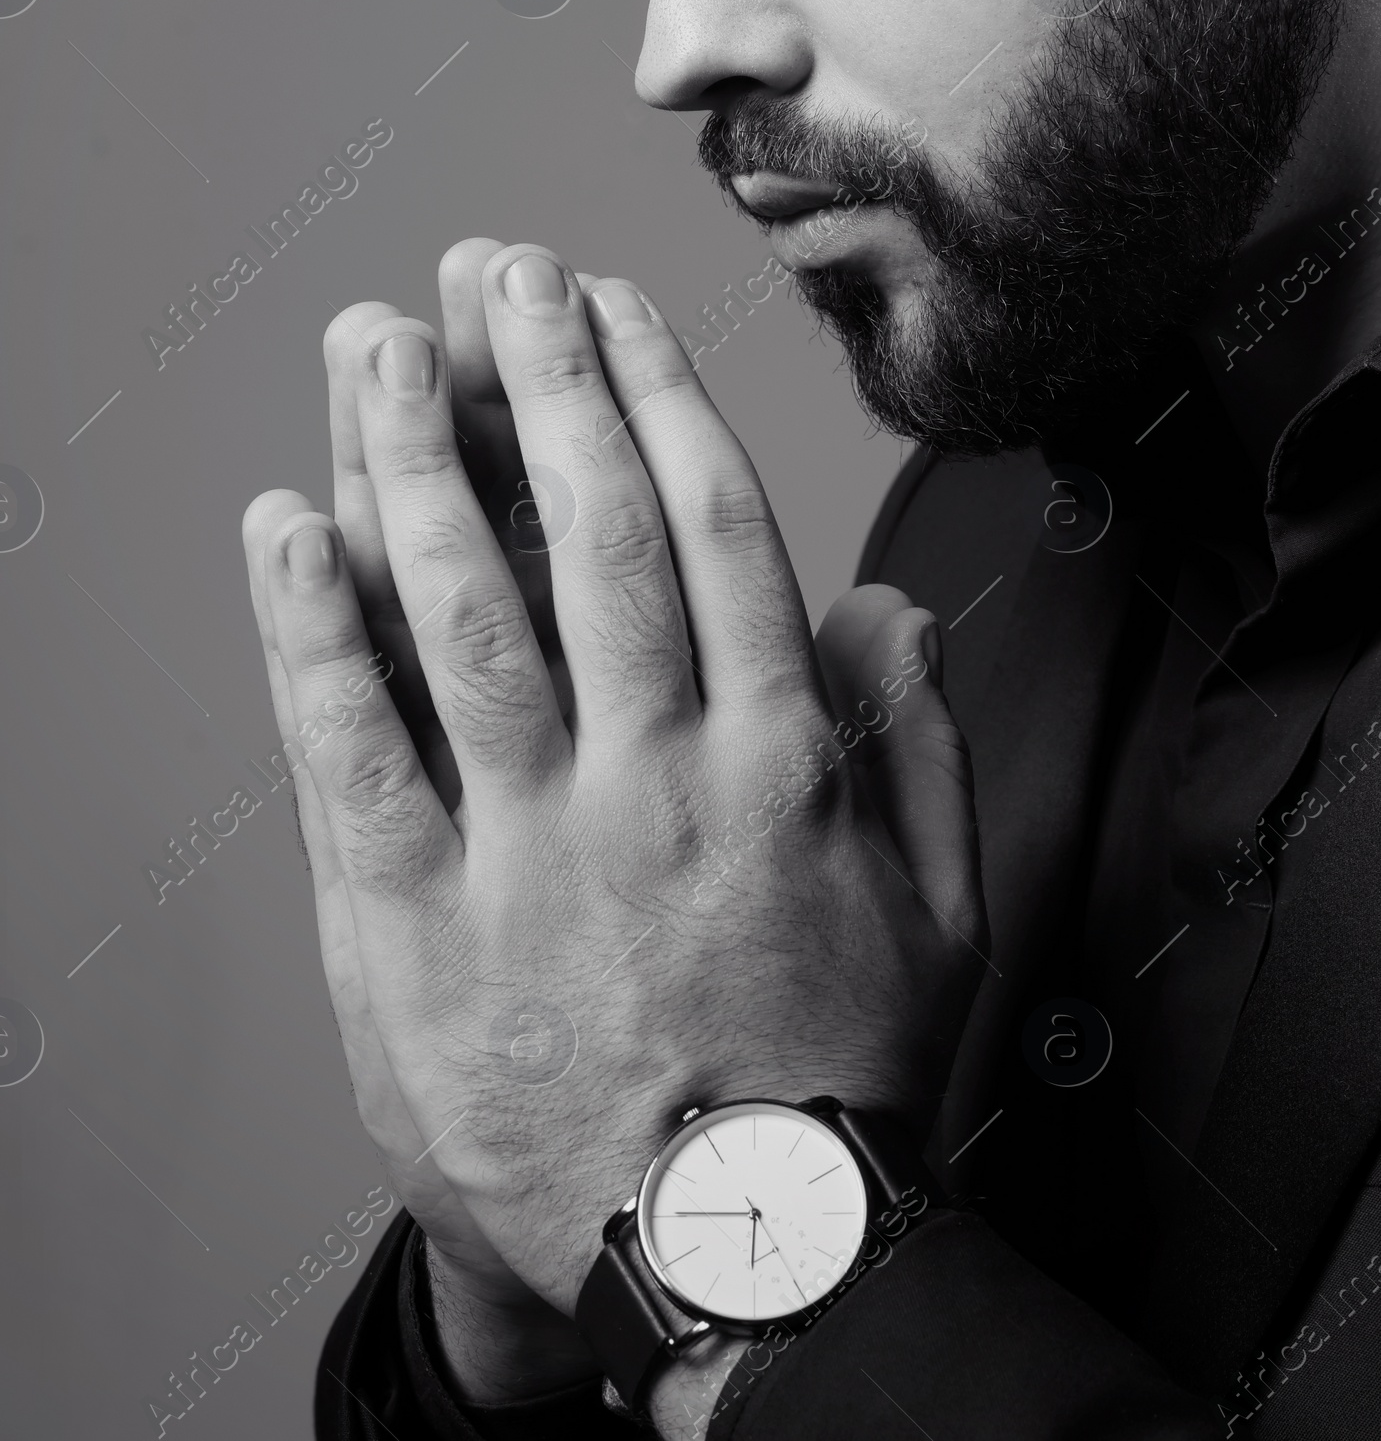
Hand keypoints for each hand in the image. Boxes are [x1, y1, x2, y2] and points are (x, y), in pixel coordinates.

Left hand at [242, 239, 984, 1333]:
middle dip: (536, 379)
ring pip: (469, 613)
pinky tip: (286, 527)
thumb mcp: (944, 905)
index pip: (715, 525)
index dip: (655, 393)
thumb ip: (920, 740)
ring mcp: (533, 848)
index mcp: (777, 756)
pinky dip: (315, 634)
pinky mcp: (420, 927)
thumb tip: (886, 606)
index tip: (611, 305)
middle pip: (593, 532)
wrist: (743, 1259)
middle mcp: (654, 776)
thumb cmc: (835, 1079)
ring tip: (374, 344)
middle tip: (493, 271)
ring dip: (416, 460)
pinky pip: (357, 757)